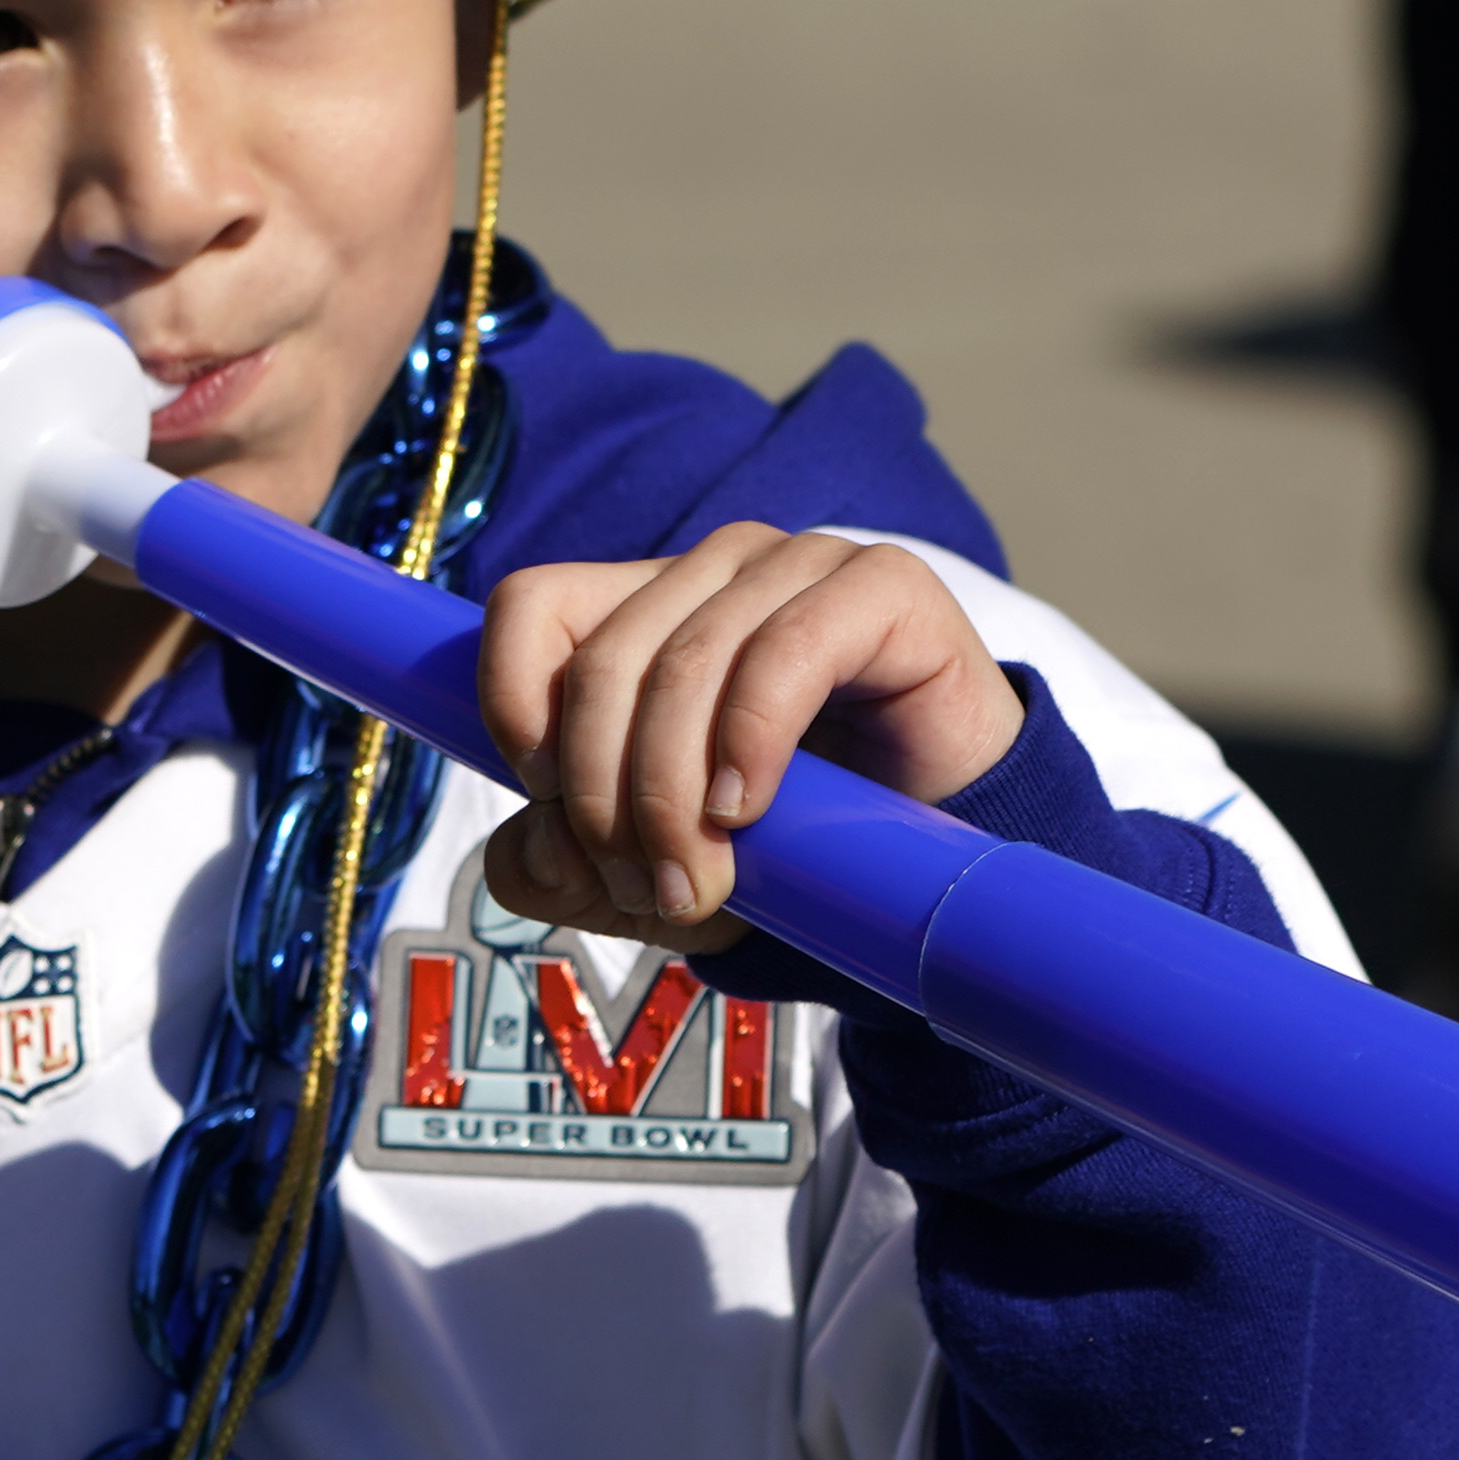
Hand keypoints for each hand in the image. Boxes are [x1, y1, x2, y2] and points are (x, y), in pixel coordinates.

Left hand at [476, 525, 1021, 944]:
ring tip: (700, 888)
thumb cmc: (793, 848)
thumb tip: (525, 850)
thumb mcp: (651, 873)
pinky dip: (751, 739)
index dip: (516, 708)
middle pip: (603, 660)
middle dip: (606, 799)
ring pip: (684, 663)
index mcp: (644, 608)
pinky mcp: (882, 587)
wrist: (941, 862)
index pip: (531, 607)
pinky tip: (749, 808)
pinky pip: (787, 649)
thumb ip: (563, 864)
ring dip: (674, 797)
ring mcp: (799, 566)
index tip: (555, 812)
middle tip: (649, 893)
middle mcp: (714, 571)